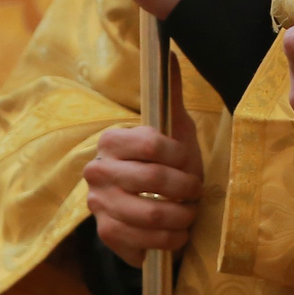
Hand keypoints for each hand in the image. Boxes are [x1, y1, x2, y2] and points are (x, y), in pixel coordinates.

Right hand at [83, 100, 202, 265]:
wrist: (144, 199)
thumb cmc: (165, 160)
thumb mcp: (171, 127)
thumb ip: (170, 94)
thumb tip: (168, 52)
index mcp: (111, 140)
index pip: (152, 144)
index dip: (180, 156)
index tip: (189, 162)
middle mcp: (97, 171)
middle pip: (154, 180)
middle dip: (186, 188)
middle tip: (196, 191)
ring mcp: (99, 204)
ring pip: (151, 214)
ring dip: (182, 217)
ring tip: (190, 213)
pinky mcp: (106, 233)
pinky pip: (143, 242)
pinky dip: (169, 240)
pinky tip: (177, 233)